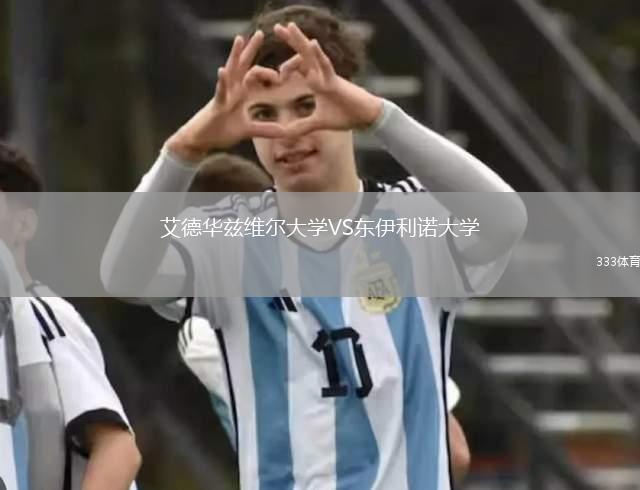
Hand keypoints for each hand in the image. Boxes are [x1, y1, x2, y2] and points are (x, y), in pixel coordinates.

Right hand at [166, 31, 287, 162]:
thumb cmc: (220, 131)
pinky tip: (222, 71)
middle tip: (261, 33)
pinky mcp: (216, 105)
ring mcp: (223, 95)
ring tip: (240, 39)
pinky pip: (219, 90)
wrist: (200, 140)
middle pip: (242, 65)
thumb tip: (284, 132)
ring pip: (230, 71)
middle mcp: (232, 89)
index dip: (269, 73)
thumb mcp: (247, 131)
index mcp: (240, 93)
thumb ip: (265, 129)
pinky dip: (221, 81)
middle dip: (251, 49)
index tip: (282, 76)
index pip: (255, 74)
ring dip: (235, 55)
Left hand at [274, 22, 383, 136]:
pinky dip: (319, 55)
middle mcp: (321, 74)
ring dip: (300, 40)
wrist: (366, 118)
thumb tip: (286, 133)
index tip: (276, 78)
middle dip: (291, 40)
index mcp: (316, 81)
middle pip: (303, 53)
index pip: (299, 66)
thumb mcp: (319, 122)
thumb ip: (303, 126)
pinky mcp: (336, 82)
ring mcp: (328, 76)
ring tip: (289, 26)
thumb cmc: (346, 116)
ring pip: (312, 55)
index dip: (286, 67)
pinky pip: (326, 66)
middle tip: (277, 27)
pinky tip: (312, 43)